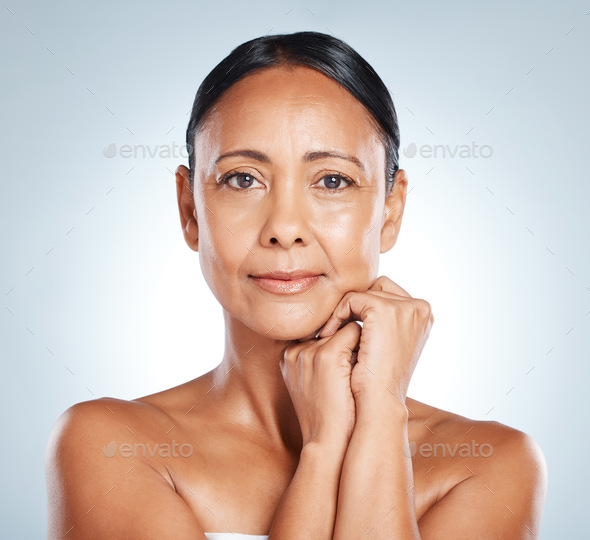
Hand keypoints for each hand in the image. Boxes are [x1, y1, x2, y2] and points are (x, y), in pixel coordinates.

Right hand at [280, 322, 360, 449]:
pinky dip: (364, 348)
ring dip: (356, 348)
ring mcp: (310, 351)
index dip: (336, 350)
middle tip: (346, 379)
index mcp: (289, 356)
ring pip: (344, 328)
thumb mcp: (312, 384)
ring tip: (351, 378)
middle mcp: (295, 350)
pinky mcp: (328, 355)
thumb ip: (316, 360)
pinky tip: (359, 373)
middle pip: (332, 330)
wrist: (328, 443)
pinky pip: (355, 332)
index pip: (319, 334)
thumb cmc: (328, 416)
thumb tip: (342, 337)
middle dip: (346, 347)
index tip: (340, 375)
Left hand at [317, 275, 433, 409]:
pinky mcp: (383, 309)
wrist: (379, 402)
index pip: (388, 293)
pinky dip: (336, 315)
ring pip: (363, 293)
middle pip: (377, 288)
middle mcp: (420, 307)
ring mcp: (404, 307)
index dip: (366, 307)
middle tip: (336, 327)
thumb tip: (364, 305)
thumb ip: (385, 321)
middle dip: (356, 305)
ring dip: (344, 311)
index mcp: (424, 314)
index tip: (347, 326)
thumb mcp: (389, 344)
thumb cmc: (380, 379)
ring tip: (330, 333)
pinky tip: (327, 335)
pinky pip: (350, 299)